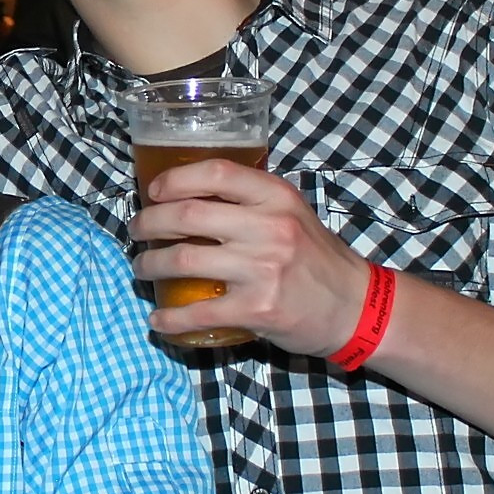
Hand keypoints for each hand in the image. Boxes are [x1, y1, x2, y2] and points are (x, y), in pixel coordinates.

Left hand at [130, 160, 372, 355]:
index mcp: (276, 197)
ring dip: (150, 266)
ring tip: (142, 269)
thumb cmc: (318, 259)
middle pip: (186, 215)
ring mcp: (262, 269)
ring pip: (183, 261)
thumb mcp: (292, 214)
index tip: (154, 192)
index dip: (175, 179)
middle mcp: (269, 227)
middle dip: (148, 223)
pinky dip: (169, 319)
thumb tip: (189, 197)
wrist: (357, 307)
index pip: (215, 173)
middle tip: (136, 231)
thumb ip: (250, 202)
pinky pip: (198, 312)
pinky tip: (158, 320)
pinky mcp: (257, 308)